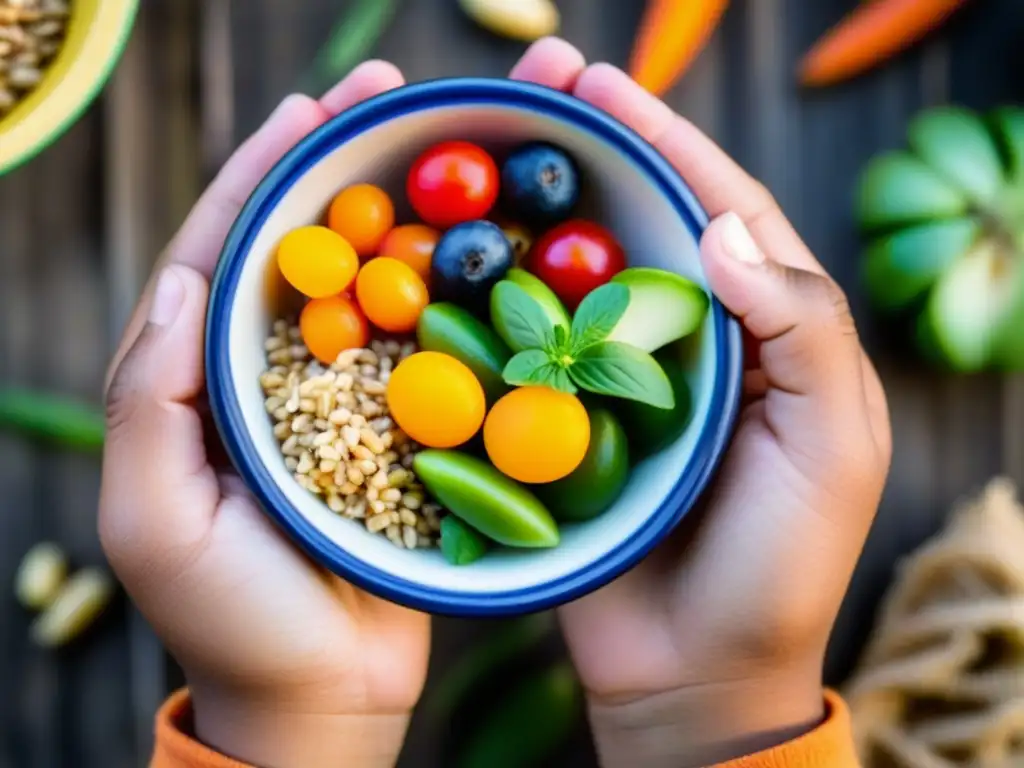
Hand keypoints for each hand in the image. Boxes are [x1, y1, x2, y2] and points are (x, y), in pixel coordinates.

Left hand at [97, 40, 588, 767]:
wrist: (322, 693)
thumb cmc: (231, 618)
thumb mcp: (157, 517)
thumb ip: (151, 400)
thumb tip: (183, 281)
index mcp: (201, 380)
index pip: (224, 253)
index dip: (263, 175)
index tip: (313, 110)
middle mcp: (270, 372)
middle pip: (303, 245)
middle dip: (337, 163)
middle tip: (387, 92)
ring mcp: (342, 395)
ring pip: (369, 282)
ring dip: (401, 209)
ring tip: (443, 142)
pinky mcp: (401, 427)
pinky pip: (425, 344)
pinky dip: (449, 289)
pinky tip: (483, 245)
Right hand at [531, 43, 891, 766]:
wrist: (692, 672)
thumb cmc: (776, 568)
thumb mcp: (830, 448)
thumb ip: (801, 332)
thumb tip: (721, 231)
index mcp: (767, 333)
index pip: (721, 208)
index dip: (664, 138)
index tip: (601, 84)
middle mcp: (692, 342)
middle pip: (640, 220)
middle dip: (591, 148)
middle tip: (533, 82)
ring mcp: (622, 381)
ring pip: (576, 271)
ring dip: (534, 209)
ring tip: (484, 144)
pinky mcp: (565, 422)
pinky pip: (528, 345)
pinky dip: (495, 298)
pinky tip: (456, 258)